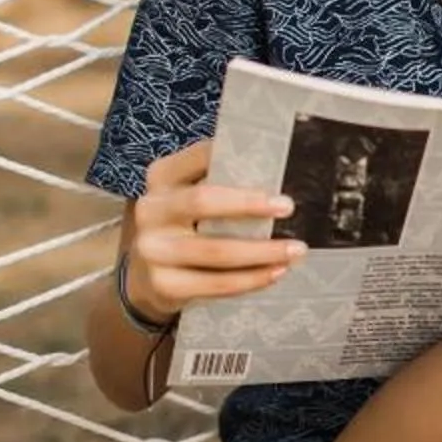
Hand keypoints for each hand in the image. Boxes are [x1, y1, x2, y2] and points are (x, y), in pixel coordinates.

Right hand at [119, 137, 306, 322]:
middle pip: (201, 201)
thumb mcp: (189, 194)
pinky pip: (216, 284)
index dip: (231, 157)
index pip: (198, 158)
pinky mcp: (164, 284)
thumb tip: (272, 169)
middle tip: (287, 207)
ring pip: (215, 250)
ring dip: (261, 252)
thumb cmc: (184, 225)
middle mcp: (151, 209)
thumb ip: (219, 181)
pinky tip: (274, 273)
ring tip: (295, 251)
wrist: (146, 276)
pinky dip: (250, 279)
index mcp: (161, 176)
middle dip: (248, 204)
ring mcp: (153, 250)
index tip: (271, 163)